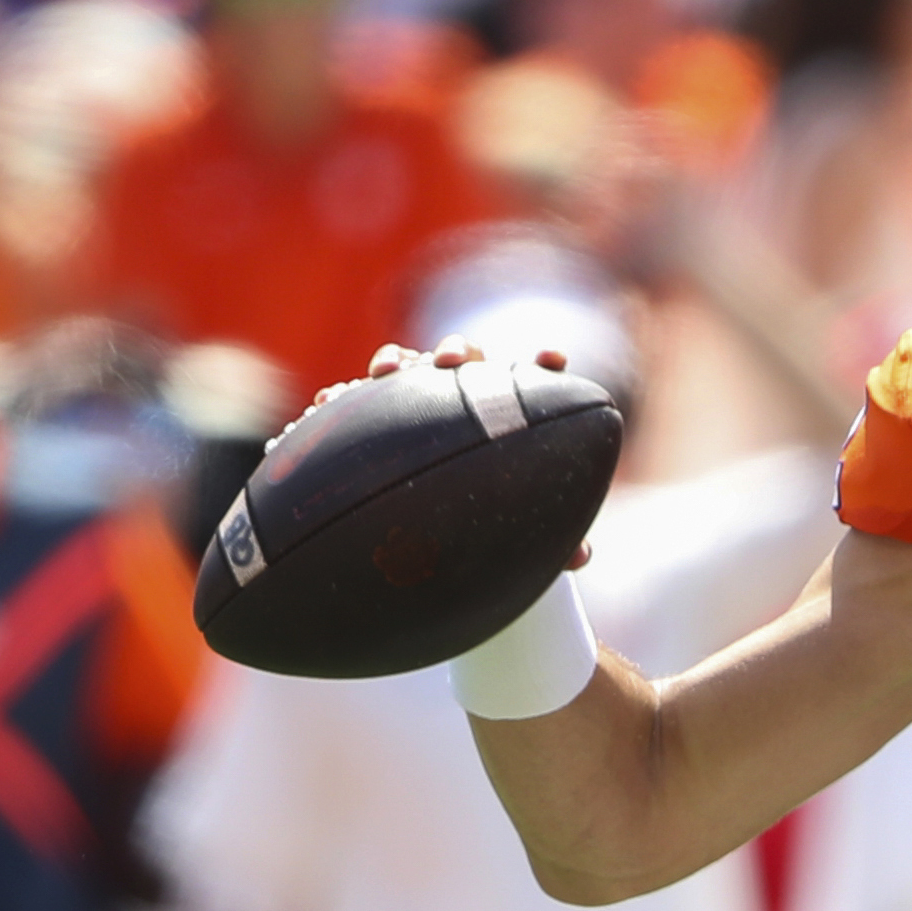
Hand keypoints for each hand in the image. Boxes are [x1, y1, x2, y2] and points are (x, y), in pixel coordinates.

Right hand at [288, 340, 590, 565]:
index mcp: (502, 413)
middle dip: (458, 352)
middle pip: (463, 361)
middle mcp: (459, 396)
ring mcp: (413, 399)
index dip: (542, 366)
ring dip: (396, 361)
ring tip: (387, 370)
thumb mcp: (512, 524)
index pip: (527, 380)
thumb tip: (583, 558)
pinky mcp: (369, 416)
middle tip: (451, 360)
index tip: (554, 359)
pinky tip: (328, 404)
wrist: (422, 522)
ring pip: (407, 369)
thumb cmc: (484, 516)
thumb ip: (549, 537)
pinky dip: (342, 398)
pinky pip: (354, 401)